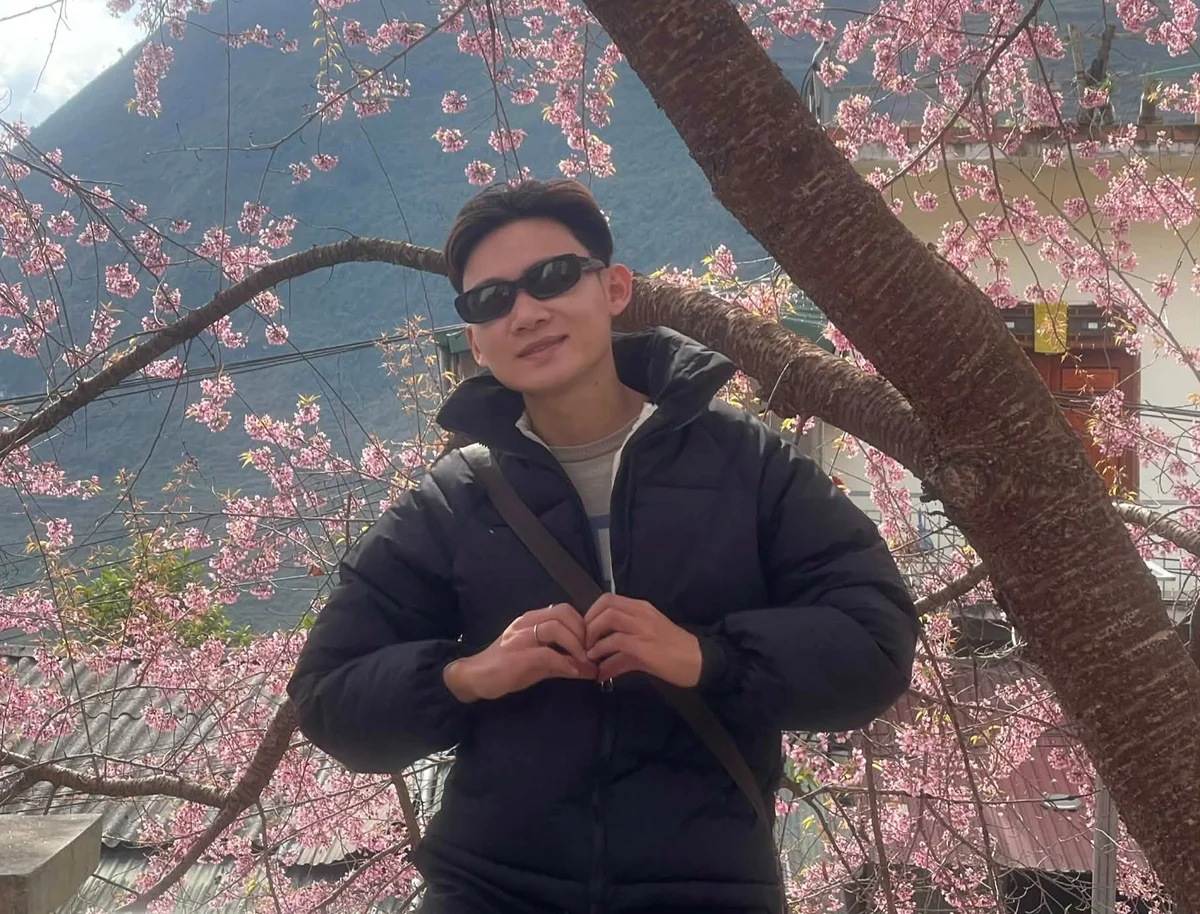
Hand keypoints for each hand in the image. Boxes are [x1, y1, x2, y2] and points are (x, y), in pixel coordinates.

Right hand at [443, 603, 597, 702]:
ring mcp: (519, 637)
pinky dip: (564, 662)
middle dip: (582, 632)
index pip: (564, 610)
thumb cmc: (506, 669)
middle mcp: (526, 623)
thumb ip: (564, 662)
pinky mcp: (516, 655)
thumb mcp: (540, 664)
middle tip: (591, 652)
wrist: (474, 678)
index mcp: (532, 620)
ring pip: (555, 628)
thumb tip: (591, 669)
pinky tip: (573, 672)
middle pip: (563, 613)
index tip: (592, 645)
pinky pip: (546, 653)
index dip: (583, 625)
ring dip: (576, 646)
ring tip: (585, 662)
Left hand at [584, 594, 701, 686]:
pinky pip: (615, 642)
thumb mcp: (646, 647)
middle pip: (605, 605)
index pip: (608, 599)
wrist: (699, 662)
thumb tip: (600, 667)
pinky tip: (598, 667)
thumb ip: (621, 653)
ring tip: (589, 653)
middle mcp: (642, 613)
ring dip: (592, 636)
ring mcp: (644, 628)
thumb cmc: (674, 653)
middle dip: (588, 623)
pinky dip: (601, 652)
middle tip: (584, 642)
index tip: (586, 633)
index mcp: (642, 608)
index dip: (591, 614)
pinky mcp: (644, 646)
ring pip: (608, 618)